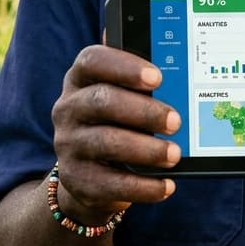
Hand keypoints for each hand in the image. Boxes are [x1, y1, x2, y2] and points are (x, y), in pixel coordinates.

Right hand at [50, 45, 181, 219]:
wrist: (90, 172)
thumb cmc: (118, 121)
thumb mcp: (123, 96)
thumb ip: (140, 79)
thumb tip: (173, 60)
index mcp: (80, 79)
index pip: (92, 61)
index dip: (124, 66)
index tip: (158, 77)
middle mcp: (68, 108)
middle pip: (102, 101)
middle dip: (144, 111)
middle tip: (176, 121)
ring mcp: (68, 145)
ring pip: (106, 142)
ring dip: (146, 149)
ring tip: (175, 154)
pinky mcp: (77, 180)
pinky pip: (111, 184)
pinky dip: (143, 186)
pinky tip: (167, 185)